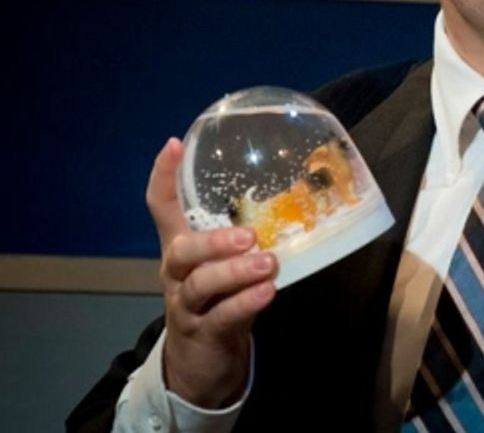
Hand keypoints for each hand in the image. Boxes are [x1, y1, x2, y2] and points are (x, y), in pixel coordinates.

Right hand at [149, 137, 276, 407]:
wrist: (200, 362)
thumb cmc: (218, 298)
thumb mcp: (224, 262)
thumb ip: (245, 232)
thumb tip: (296, 194)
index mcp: (180, 247)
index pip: (162, 207)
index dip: (164, 178)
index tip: (174, 145)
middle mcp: (177, 274)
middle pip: (181, 251)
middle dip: (212, 241)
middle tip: (248, 236)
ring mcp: (186, 306)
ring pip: (201, 285)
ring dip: (235, 272)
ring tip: (268, 264)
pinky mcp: (203, 334)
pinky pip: (222, 317)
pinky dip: (245, 303)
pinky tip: (267, 292)